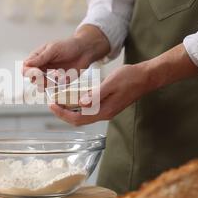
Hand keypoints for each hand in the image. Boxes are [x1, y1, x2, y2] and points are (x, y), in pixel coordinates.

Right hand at [23, 25, 109, 85]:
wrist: (84, 51)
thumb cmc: (68, 46)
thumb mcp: (53, 49)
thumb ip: (40, 58)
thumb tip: (26, 64)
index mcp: (38, 57)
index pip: (26, 67)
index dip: (29, 72)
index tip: (37, 73)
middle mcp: (42, 67)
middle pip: (32, 78)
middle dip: (38, 79)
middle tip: (46, 76)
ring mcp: (50, 75)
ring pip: (42, 85)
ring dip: (47, 84)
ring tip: (58, 76)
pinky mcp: (59, 82)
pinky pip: (54, 88)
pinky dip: (57, 85)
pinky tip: (64, 77)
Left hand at [49, 44, 197, 125]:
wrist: (146, 77)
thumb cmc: (130, 77)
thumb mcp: (111, 83)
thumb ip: (96, 94)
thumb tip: (81, 103)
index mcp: (104, 110)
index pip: (77, 118)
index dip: (62, 113)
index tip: (51, 105)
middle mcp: (104, 114)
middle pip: (78, 119)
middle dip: (63, 113)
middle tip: (51, 103)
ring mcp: (106, 111)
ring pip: (83, 115)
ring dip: (70, 110)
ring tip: (58, 101)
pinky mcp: (108, 106)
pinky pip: (89, 109)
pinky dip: (78, 105)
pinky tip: (73, 98)